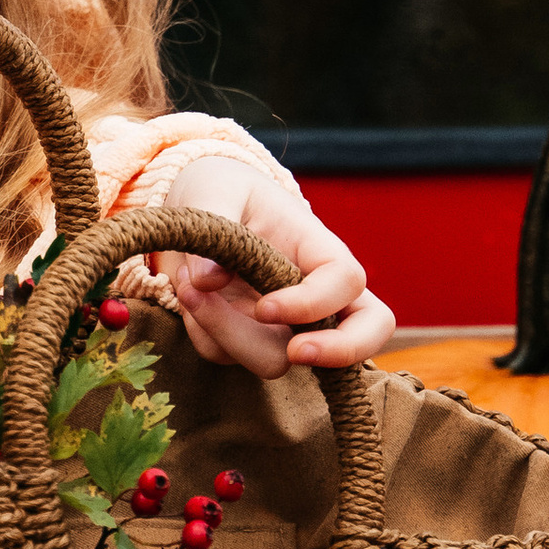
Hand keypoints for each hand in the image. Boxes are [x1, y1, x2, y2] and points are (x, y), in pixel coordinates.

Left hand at [150, 156, 395, 377]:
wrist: (197, 205)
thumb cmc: (222, 190)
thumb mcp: (216, 189)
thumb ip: (215, 221)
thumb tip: (207, 279)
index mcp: (319, 250)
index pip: (347, 283)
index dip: (315, 303)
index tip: (264, 306)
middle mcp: (313, 294)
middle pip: (360, 338)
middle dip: (336, 353)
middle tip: (295, 352)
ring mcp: (281, 324)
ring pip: (276, 360)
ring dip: (226, 334)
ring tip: (190, 286)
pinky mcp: (245, 338)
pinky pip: (225, 355)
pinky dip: (201, 330)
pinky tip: (188, 292)